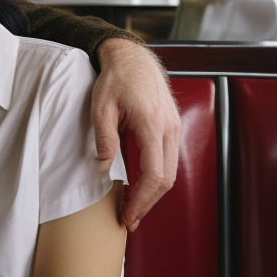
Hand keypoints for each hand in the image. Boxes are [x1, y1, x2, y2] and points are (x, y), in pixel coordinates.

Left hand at [91, 39, 179, 231]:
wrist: (133, 58)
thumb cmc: (116, 78)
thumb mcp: (101, 106)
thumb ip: (104, 137)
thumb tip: (102, 167)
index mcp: (151, 124)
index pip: (154, 174)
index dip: (142, 199)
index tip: (129, 214)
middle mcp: (169, 128)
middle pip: (167, 179)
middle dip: (149, 203)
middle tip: (129, 219)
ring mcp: (174, 128)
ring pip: (171, 171)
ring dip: (154, 193)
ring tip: (133, 207)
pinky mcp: (173, 127)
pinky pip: (169, 159)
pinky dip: (157, 177)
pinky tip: (141, 186)